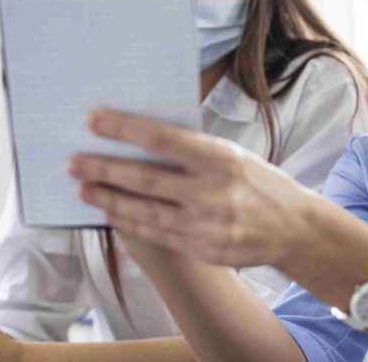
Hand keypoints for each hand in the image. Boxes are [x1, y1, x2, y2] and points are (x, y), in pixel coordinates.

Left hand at [68, 109, 314, 267]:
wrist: (294, 227)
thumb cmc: (259, 180)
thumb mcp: (233, 153)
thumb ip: (193, 151)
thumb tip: (144, 139)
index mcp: (220, 157)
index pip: (163, 139)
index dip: (125, 128)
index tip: (93, 119)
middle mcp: (211, 190)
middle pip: (145, 178)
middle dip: (104, 168)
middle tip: (73, 161)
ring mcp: (206, 224)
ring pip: (145, 210)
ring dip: (108, 198)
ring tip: (82, 187)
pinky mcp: (202, 248)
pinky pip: (157, 234)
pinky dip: (130, 222)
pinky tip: (110, 212)